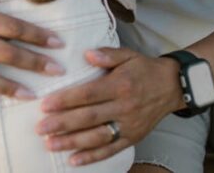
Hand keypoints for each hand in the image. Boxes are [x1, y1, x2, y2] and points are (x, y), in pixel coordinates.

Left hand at [36, 48, 181, 166]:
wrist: (173, 86)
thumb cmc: (145, 69)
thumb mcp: (128, 55)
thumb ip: (107, 55)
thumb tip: (87, 54)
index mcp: (120, 85)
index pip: (88, 94)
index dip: (66, 100)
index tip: (45, 105)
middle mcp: (124, 107)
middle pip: (89, 117)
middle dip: (63, 124)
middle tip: (40, 128)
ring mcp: (129, 125)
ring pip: (97, 137)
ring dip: (73, 142)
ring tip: (50, 144)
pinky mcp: (133, 137)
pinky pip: (111, 149)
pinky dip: (92, 156)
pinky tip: (74, 159)